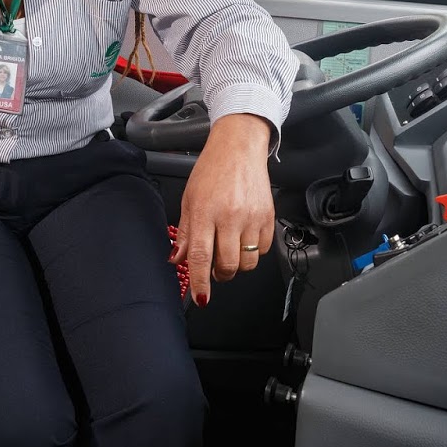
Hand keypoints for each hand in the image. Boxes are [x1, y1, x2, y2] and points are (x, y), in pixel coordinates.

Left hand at [170, 114, 274, 306]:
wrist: (239, 148)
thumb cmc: (211, 170)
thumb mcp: (189, 199)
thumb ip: (185, 232)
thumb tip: (177, 258)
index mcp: (205, 212)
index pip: (201, 256)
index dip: (200, 282)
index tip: (201, 297)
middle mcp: (230, 216)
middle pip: (228, 265)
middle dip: (220, 275)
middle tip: (215, 268)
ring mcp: (252, 217)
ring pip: (248, 261)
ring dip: (238, 264)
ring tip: (230, 249)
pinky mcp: (268, 216)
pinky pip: (264, 249)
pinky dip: (254, 251)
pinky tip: (245, 237)